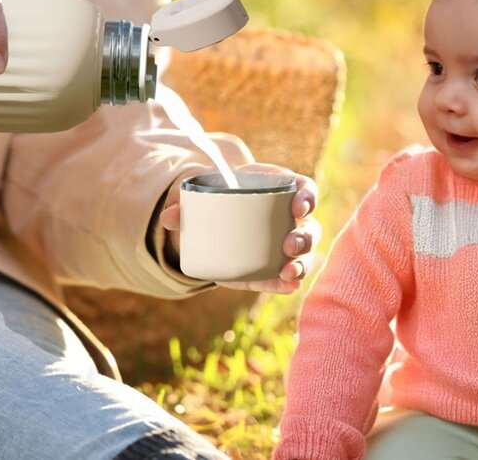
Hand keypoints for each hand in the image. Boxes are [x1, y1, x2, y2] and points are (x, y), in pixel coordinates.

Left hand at [158, 164, 319, 293]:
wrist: (210, 222)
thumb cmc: (213, 198)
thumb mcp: (202, 196)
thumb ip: (185, 204)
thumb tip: (168, 217)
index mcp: (277, 189)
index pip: (304, 189)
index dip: (307, 197)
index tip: (298, 206)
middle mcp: (287, 218)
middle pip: (310, 226)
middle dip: (305, 237)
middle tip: (288, 246)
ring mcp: (283, 246)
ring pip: (305, 255)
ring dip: (302, 264)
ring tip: (289, 272)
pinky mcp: (271, 268)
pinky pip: (286, 277)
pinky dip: (287, 283)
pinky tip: (288, 287)